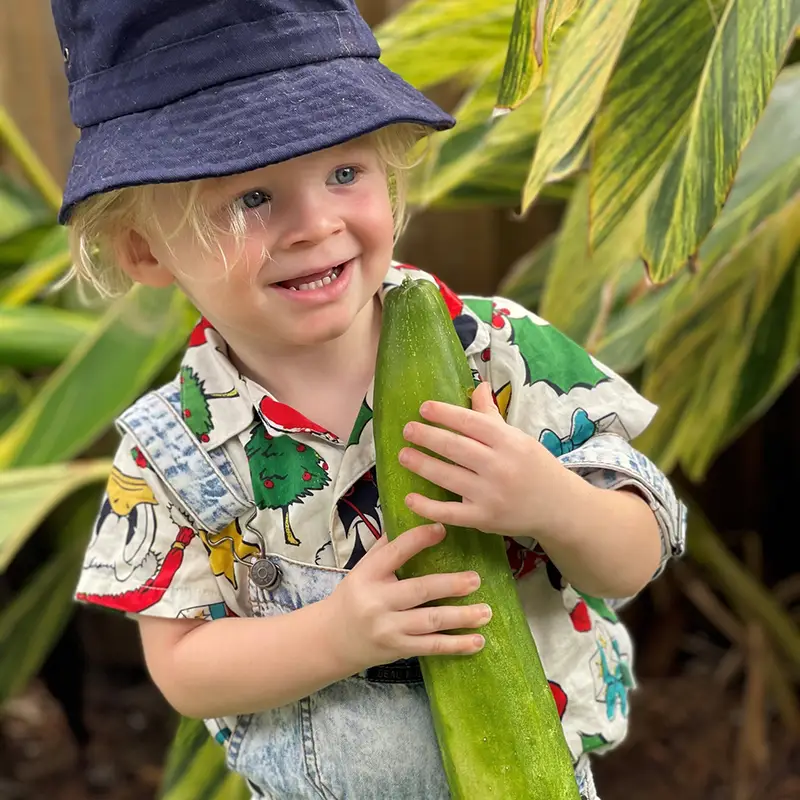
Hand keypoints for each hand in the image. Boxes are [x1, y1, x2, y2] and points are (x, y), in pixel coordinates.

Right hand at [327, 523, 490, 673]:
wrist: (332, 640)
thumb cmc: (354, 597)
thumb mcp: (363, 569)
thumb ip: (386, 548)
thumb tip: (414, 517)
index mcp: (368, 574)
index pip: (396, 552)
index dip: (419, 539)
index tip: (442, 529)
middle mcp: (377, 600)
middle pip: (420, 590)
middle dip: (451, 585)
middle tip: (476, 579)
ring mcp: (388, 627)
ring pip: (430, 621)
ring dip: (461, 617)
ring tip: (486, 612)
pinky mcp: (397, 649)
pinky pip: (431, 646)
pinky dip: (456, 645)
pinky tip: (477, 641)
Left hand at [399, 381, 578, 537]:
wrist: (559, 507)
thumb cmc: (535, 466)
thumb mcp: (518, 437)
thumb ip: (491, 415)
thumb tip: (477, 385)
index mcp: (509, 442)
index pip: (471, 422)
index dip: (445, 414)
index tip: (423, 408)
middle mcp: (499, 467)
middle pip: (455, 447)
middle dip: (426, 436)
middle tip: (407, 429)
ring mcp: (490, 495)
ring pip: (447, 477)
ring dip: (421, 464)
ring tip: (403, 455)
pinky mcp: (483, 519)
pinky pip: (449, 512)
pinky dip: (427, 507)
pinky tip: (409, 498)